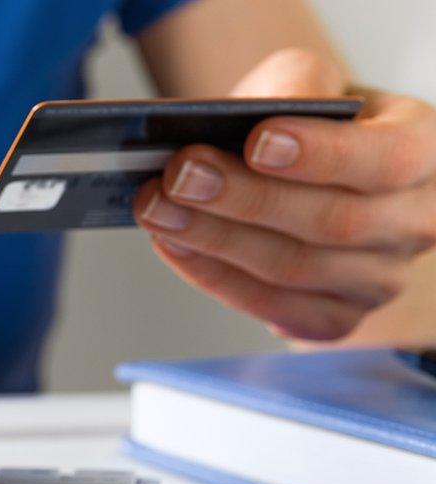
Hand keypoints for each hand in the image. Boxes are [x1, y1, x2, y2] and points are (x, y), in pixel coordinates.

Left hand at [134, 49, 435, 339]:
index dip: (321, 155)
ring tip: (156, 207)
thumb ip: (294, 85)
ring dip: (214, 239)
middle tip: (179, 174)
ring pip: (293, 269)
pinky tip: (171, 243)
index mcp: (422, 151)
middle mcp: (413, 223)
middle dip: (245, 199)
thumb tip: (253, 119)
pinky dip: (212, 275)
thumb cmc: (307, 124)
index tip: (256, 141)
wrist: (299, 171)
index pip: (387, 160)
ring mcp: (376, 281)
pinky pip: (270, 306)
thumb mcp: (309, 83)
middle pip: (332, 222)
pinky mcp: (332, 318)